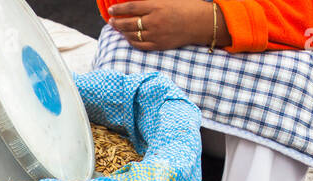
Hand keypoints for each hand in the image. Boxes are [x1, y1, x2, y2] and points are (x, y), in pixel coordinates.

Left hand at [108, 0, 225, 51]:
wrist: (201, 23)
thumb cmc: (186, 6)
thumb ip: (151, 0)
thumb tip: (138, 2)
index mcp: (156, 6)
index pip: (131, 7)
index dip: (118, 9)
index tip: (111, 9)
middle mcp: (154, 21)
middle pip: (128, 23)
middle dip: (116, 22)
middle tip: (111, 20)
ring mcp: (155, 35)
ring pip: (131, 35)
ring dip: (122, 32)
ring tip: (117, 28)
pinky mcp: (158, 45)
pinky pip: (139, 45)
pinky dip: (131, 41)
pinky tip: (128, 37)